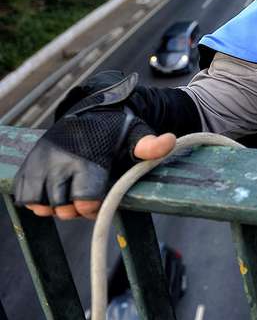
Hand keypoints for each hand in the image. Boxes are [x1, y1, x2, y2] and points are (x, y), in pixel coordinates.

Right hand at [23, 133, 175, 219]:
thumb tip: (169, 141)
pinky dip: (36, 200)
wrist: (92, 109)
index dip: (93, 208)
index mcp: (88, 159)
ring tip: (70, 195)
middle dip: (75, 209)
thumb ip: (150, 146)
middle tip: (86, 197)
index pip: (85, 202)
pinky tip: (54, 191)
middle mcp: (60, 162)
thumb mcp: (137, 135)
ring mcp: (41, 163)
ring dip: (54, 206)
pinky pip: (24, 196)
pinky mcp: (28, 164)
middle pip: (62, 208)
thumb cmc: (117, 129)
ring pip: (40, 205)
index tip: (100, 202)